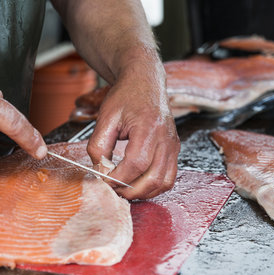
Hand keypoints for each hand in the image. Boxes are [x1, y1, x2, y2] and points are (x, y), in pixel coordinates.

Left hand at [87, 60, 179, 199]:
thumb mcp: (105, 117)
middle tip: (112, 190)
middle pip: (152, 178)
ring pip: (164, 183)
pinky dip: (153, 187)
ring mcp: (173, 146)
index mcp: (149, 128)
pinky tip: (137, 184)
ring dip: (143, 193)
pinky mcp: (174, 150)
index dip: (118, 178)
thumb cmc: (126, 96)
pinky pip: (168, 177)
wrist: (144, 82)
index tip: (104, 180)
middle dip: (130, 191)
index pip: (136, 164)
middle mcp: (166, 139)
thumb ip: (98, 146)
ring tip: (124, 190)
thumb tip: (100, 170)